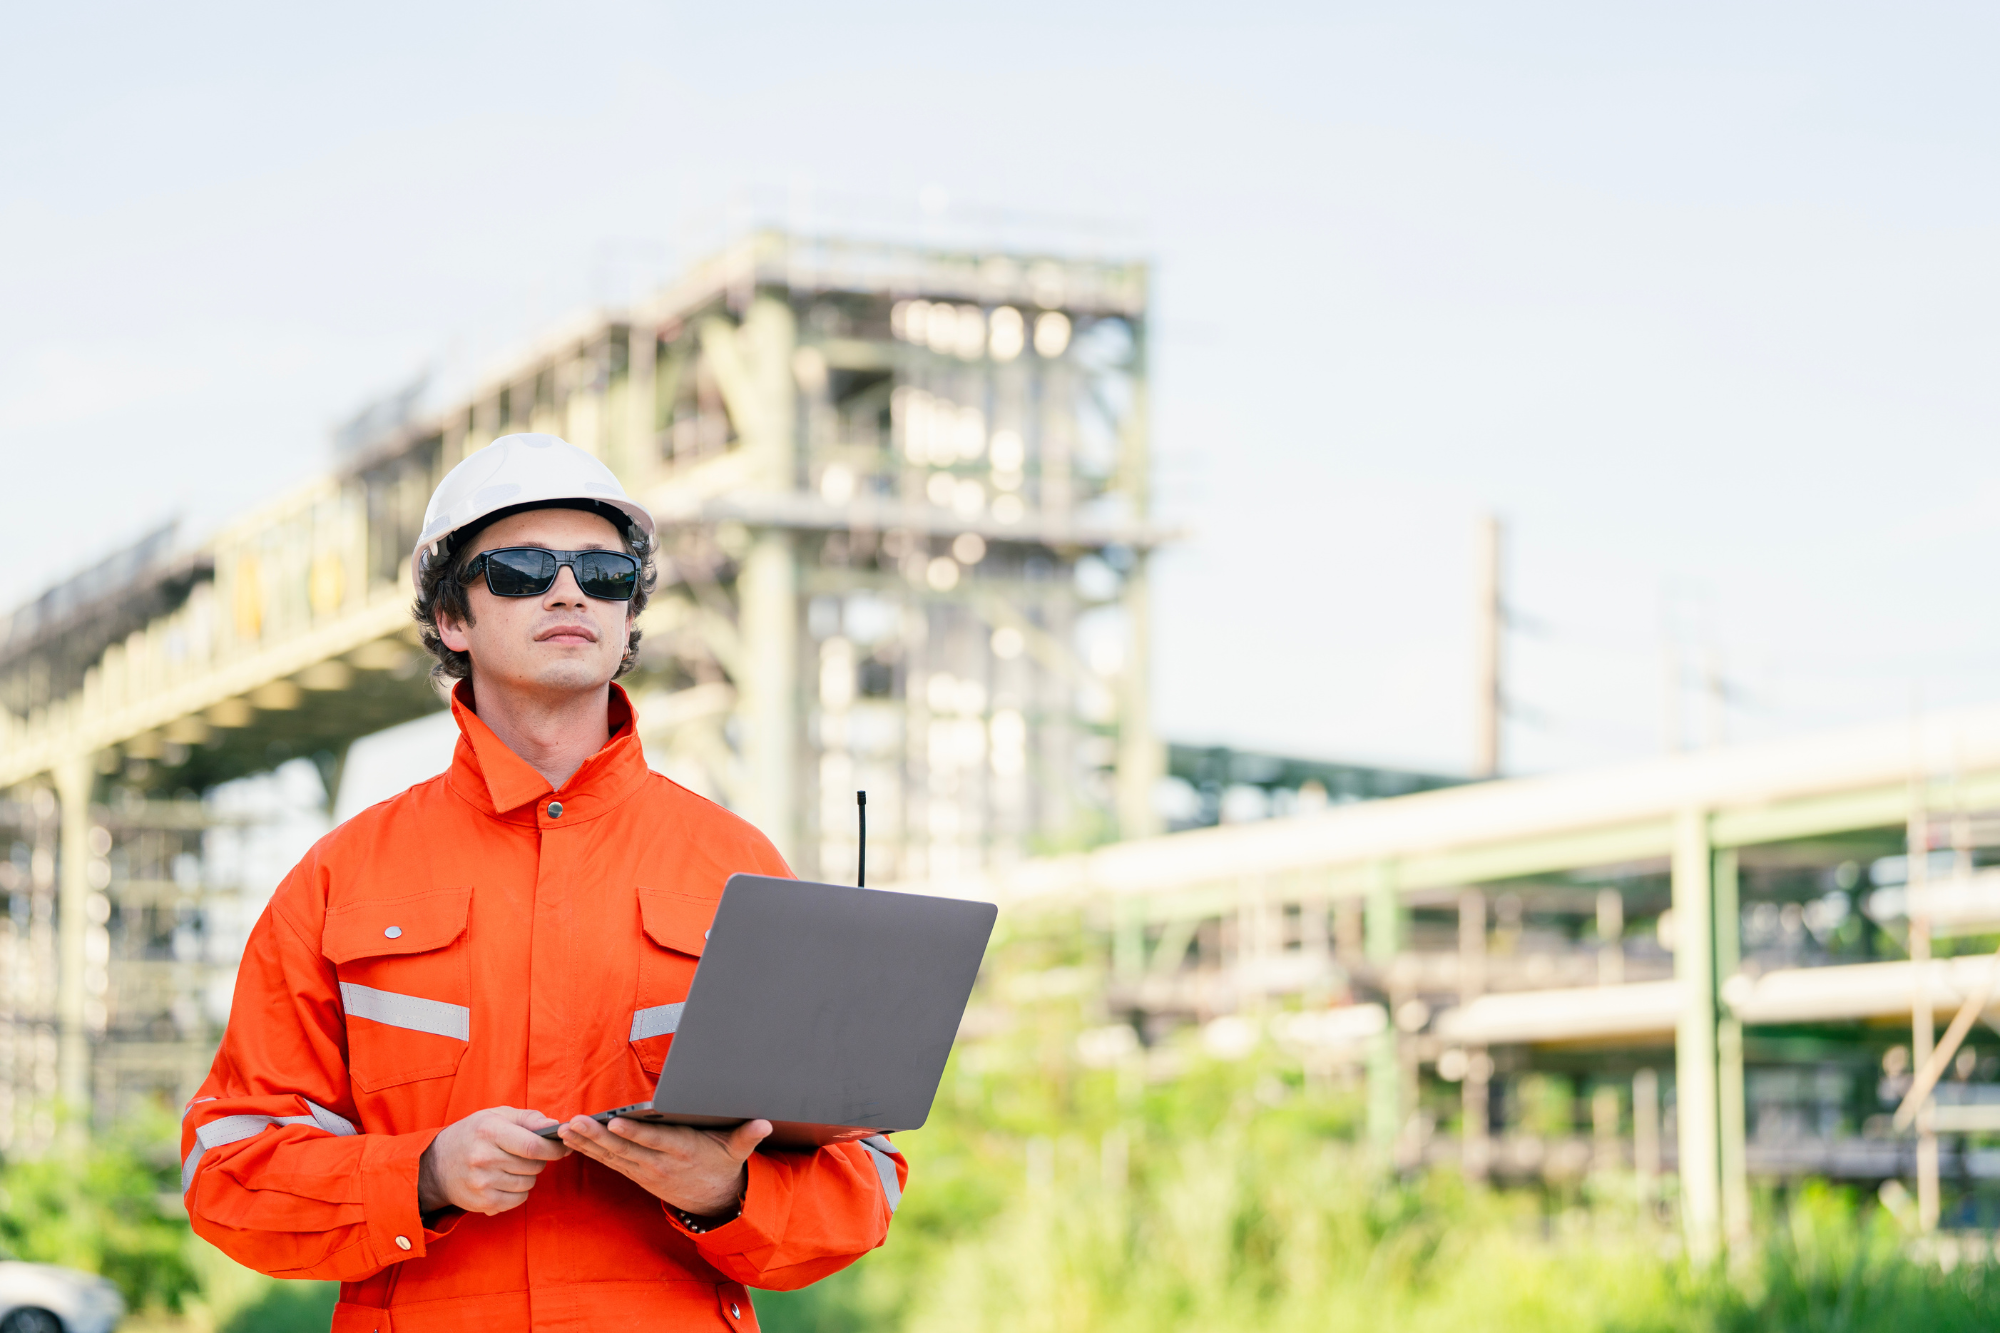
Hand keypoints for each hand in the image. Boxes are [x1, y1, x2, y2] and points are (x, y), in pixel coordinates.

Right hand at [418, 1106, 569, 1214]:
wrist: (437, 1165)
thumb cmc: (474, 1134)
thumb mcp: (496, 1116)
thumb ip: (529, 1118)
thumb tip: (555, 1125)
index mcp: (489, 1132)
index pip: (533, 1146)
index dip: (554, 1149)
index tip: (563, 1147)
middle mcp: (484, 1158)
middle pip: (533, 1166)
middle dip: (541, 1161)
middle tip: (531, 1154)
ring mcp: (482, 1183)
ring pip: (528, 1184)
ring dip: (529, 1176)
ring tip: (513, 1166)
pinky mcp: (482, 1203)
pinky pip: (518, 1200)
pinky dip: (519, 1192)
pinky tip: (506, 1181)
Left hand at [558, 1115, 771, 1217]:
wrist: (714, 1201)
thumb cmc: (723, 1165)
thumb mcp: (737, 1152)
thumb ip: (747, 1137)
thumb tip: (763, 1124)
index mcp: (684, 1151)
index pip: (656, 1141)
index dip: (636, 1133)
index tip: (616, 1122)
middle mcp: (660, 1163)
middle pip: (626, 1149)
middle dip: (598, 1136)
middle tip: (575, 1122)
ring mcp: (645, 1171)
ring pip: (612, 1156)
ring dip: (587, 1143)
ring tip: (565, 1129)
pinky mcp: (636, 1174)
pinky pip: (609, 1161)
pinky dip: (589, 1150)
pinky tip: (571, 1139)